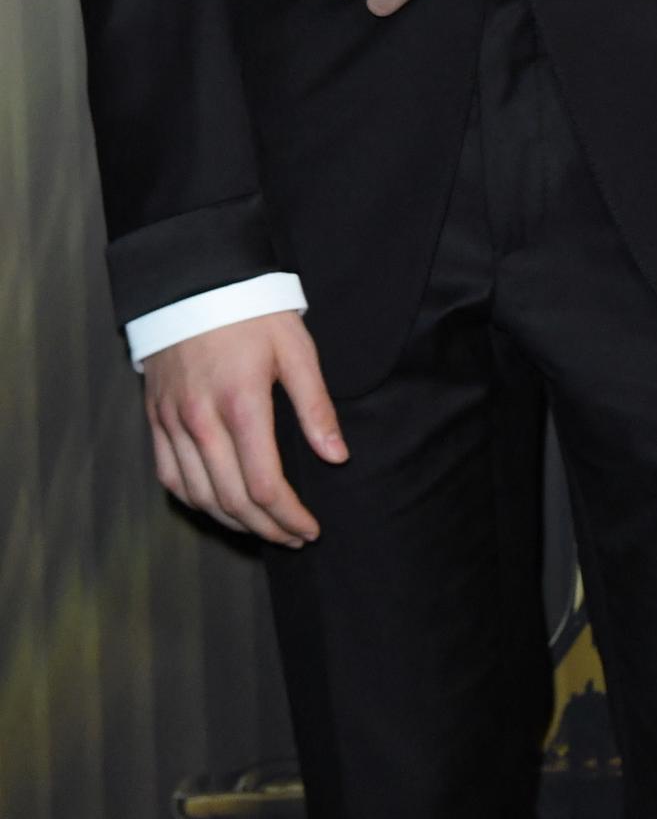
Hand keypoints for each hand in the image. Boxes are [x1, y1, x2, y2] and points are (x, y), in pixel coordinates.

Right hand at [144, 312, 345, 546]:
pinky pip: (171, 478)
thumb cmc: (253, 312)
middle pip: (233, 500)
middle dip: (267, 528)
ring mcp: (173, 423)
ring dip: (234, 523)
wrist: (193, 281)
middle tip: (294, 538)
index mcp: (241, 404)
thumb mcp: (296, 348)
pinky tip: (219, 507)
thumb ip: (316, 406)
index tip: (311, 528)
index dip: (290, 516)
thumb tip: (337, 457)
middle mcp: (201, 421)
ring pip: (200, 497)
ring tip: (264, 529)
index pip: (265, 485)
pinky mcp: (156, 420)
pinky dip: (196, 502)